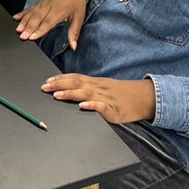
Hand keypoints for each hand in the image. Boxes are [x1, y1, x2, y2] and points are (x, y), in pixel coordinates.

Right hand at [14, 0, 87, 48]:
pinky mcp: (39, 1)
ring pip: (31, 13)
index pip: (48, 22)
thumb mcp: (79, 17)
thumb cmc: (76, 1)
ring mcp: (43, 3)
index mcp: (59, 11)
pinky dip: (22, 12)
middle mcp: (49, 7)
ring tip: (18, 29)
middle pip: (37, 18)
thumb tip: (74, 46)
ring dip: (23, 21)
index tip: (32, 37)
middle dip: (28, 27)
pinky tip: (15, 17)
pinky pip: (29, 7)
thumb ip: (74, 32)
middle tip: (21, 36)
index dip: (39, 30)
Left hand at [41, 73, 155, 123]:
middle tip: (44, 88)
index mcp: (96, 83)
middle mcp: (99, 88)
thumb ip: (89, 87)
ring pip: (86, 93)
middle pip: (77, 83)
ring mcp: (107, 98)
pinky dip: (93, 106)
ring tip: (57, 95)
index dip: (60, 79)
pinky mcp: (115, 111)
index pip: (75, 77)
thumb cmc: (122, 94)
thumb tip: (70, 87)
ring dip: (71, 93)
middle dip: (59, 85)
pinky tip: (83, 106)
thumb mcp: (105, 87)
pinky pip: (103, 107)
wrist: (144, 98)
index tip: (47, 81)